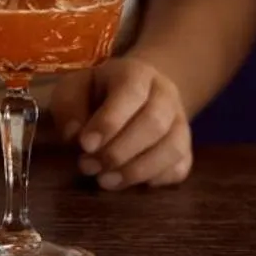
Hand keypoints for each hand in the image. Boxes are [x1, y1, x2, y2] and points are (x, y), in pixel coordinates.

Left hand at [47, 56, 191, 190]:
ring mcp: (180, 121)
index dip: (109, 121)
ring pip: (173, 148)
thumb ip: (69, 106)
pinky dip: (158, 179)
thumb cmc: (98, 93)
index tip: (85, 145)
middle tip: (88, 167)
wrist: (138, 93)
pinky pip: (181, 166)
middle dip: (119, 152)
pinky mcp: (186, 147)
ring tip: (105, 181)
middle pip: (155, 123)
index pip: (131, 93)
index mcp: (137, 73)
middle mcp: (166, 94)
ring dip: (137, 171)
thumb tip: (73, 135)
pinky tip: (132, 182)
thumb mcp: (75, 88)